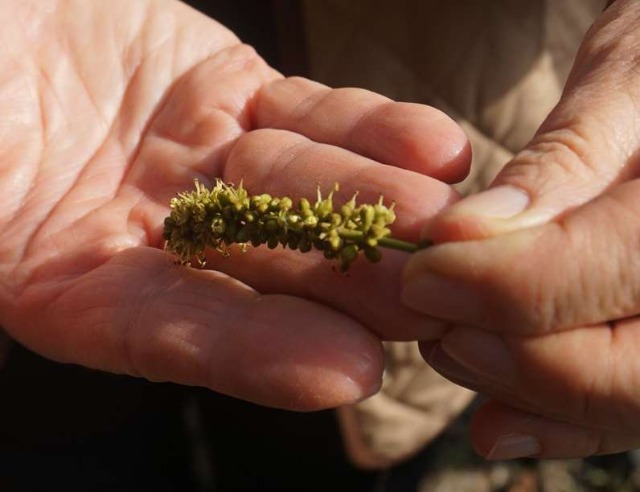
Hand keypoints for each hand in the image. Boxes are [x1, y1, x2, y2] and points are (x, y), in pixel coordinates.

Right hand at [0, 0, 468, 409]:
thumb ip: (18, 255)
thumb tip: (56, 295)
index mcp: (73, 282)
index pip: (175, 331)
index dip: (257, 352)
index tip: (346, 372)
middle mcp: (151, 231)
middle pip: (261, 268)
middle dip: (344, 283)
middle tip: (425, 300)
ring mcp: (200, 161)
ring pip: (301, 188)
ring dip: (372, 204)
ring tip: (438, 216)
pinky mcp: (233, 92)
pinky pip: (312, 113)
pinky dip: (369, 128)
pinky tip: (432, 149)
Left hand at [402, 0, 639, 457]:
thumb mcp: (626, 82)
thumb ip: (559, 166)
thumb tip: (466, 236)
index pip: (601, 271)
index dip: (499, 286)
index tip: (422, 275)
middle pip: (619, 371)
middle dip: (511, 357)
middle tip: (432, 318)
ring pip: (618, 403)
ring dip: (522, 390)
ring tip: (452, 347)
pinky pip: (624, 411)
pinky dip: (559, 423)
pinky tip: (496, 424)